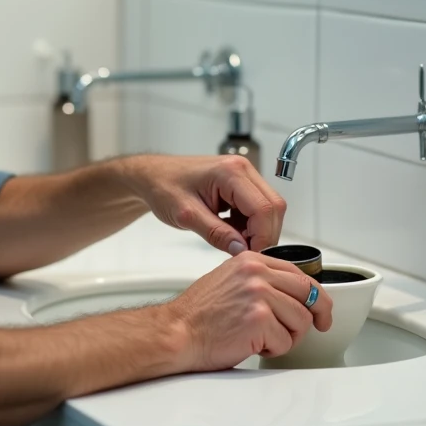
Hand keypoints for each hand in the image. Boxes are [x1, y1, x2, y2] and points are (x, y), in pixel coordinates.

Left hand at [121, 154, 285, 254]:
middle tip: (243, 252)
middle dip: (263, 234)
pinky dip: (249, 225)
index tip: (252, 256)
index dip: (263, 237)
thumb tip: (241, 251)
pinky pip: (257, 208)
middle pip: (273, 207)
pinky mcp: (241, 184)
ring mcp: (244, 175)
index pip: (264, 208)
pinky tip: (230, 231)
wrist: (153, 176)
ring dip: (256, 230)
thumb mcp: (186, 216)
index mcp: (230, 172)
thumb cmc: (163, 187)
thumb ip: (215, 233)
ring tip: (232, 241)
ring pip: (269, 208)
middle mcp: (242, 169)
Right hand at [160, 252, 333, 371]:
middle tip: (317, 327)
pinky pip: (286, 341)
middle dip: (315, 316)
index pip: (299, 274)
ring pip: (301, 320)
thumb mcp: (230, 280)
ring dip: (287, 336)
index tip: (320, 308)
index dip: (315, 295)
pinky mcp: (260, 320)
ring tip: (264, 338)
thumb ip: (260, 279)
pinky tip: (253, 345)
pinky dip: (273, 350)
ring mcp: (260, 295)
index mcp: (251, 260)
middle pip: (308, 294)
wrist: (177, 332)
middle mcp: (257, 273)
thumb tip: (292, 292)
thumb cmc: (199, 314)